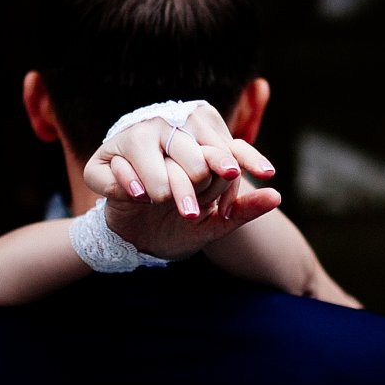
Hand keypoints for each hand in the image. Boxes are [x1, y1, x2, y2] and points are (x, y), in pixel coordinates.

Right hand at [83, 102, 281, 260]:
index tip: (239, 175)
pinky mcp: (108, 164)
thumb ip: (243, 211)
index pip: (223, 146)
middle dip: (192, 182)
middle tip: (192, 212)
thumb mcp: (214, 224)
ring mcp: (137, 149)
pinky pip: (119, 166)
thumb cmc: (181, 227)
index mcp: (200, 151)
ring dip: (161, 184)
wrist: (139, 243)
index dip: (234, 158)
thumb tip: (277, 196)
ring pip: (152, 153)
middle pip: (188, 152)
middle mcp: (170, 142)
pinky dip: (127, 181)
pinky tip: (137, 197)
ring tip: (162, 204)